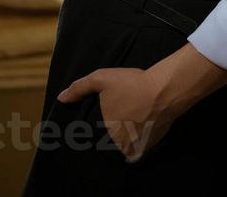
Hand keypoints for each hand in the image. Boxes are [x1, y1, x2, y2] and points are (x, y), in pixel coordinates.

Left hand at [57, 66, 174, 160]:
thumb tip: (61, 98)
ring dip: (123, 140)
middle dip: (109, 136)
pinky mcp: (150, 146)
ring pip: (124, 148)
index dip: (94, 134)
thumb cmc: (132, 84)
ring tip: (126, 124)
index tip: (99, 124)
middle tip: (115, 122)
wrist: (165, 90)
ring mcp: (137, 148)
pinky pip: (139, 146)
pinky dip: (138, 139)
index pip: (94, 141)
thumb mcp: (102, 79)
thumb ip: (79, 88)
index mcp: (106, 133)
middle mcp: (120, 146)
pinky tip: (140, 125)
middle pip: (109, 145)